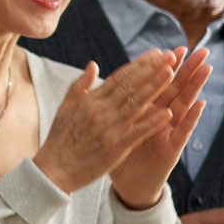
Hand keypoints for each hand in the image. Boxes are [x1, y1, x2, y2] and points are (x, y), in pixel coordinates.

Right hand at [31, 51, 178, 194]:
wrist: (52, 169)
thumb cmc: (59, 140)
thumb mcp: (65, 107)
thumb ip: (80, 85)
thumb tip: (93, 64)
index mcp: (90, 100)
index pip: (119, 77)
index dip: (139, 64)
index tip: (156, 54)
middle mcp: (100, 110)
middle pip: (130, 85)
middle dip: (152, 70)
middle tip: (170, 57)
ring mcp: (108, 127)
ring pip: (135, 103)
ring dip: (154, 88)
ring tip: (171, 73)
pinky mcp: (115, 146)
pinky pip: (137, 131)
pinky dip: (151, 122)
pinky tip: (166, 113)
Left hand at [109, 47, 210, 209]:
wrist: (127, 186)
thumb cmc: (122, 155)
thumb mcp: (116, 126)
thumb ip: (117, 105)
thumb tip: (112, 82)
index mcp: (146, 111)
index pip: (156, 85)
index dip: (163, 68)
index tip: (171, 47)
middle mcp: (161, 119)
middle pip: (176, 90)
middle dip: (188, 70)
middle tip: (201, 50)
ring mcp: (169, 133)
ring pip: (184, 106)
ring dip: (196, 87)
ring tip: (206, 68)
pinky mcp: (172, 149)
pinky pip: (182, 131)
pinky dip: (191, 117)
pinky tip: (200, 104)